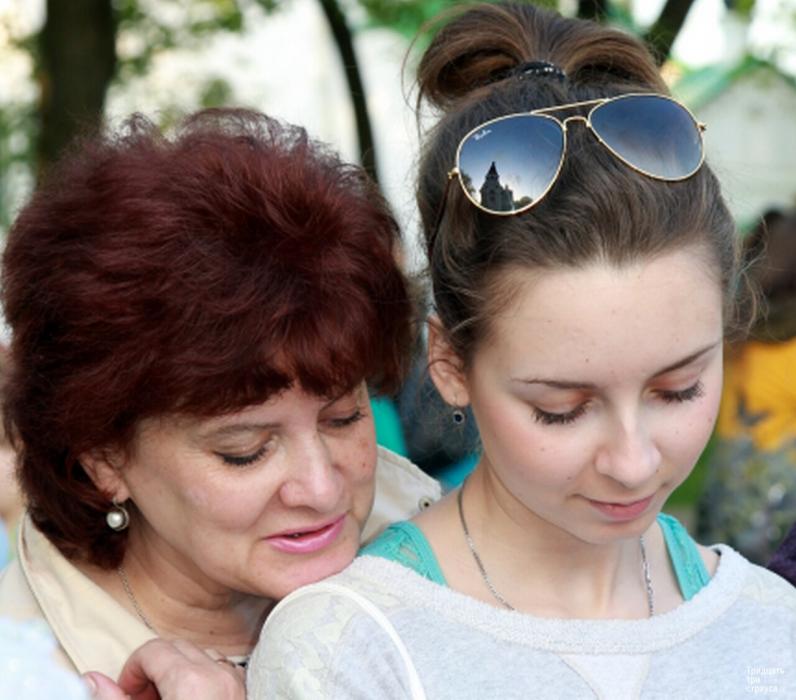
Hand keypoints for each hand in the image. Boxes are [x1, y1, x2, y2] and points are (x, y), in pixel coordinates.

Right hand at [83, 639, 245, 699]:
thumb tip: (90, 678)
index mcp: (189, 682)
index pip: (152, 649)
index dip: (132, 669)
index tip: (125, 692)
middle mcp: (217, 676)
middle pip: (177, 647)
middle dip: (153, 668)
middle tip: (140, 698)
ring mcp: (236, 684)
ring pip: (201, 656)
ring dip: (178, 671)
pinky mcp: (246, 692)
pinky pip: (222, 669)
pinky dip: (202, 678)